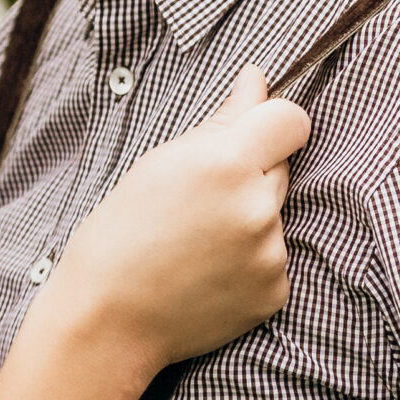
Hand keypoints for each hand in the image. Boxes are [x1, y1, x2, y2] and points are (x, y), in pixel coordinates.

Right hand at [36, 69, 309, 384]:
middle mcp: (257, 207)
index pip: (292, 119)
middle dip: (249, 171)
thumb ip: (222, 121)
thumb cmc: (119, 235)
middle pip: (281, 165)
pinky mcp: (275, 291)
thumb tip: (256, 80)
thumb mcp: (160, 163)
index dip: (274, 120)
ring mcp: (270, 254)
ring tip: (194, 242)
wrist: (107, 318)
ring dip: (247, 217)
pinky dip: (248, 261)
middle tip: (196, 199)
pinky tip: (205, 272)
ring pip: (275, 214)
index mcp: (225, 163)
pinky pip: (273, 257)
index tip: (256, 129)